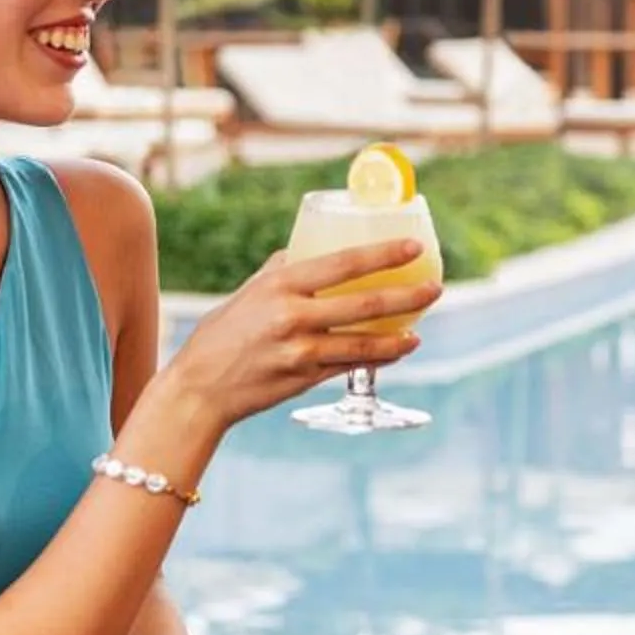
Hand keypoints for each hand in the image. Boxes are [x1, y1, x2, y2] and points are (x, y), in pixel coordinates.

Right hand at [156, 238, 440, 433]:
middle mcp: (293, 316)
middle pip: (365, 304)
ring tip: (420, 327)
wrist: (199, 388)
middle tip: (434, 288)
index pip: (344, 263)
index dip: (384, 254)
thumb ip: (280, 272)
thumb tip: (306, 252)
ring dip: (400, 335)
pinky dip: (379, 358)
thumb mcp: (248, 293)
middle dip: (407, 296)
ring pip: (365, 342)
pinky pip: (351, 366)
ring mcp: (301, 351)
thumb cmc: (221, 335)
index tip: (414, 247)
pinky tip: (397, 350)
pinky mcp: (305, 379)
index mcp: (281, 285)